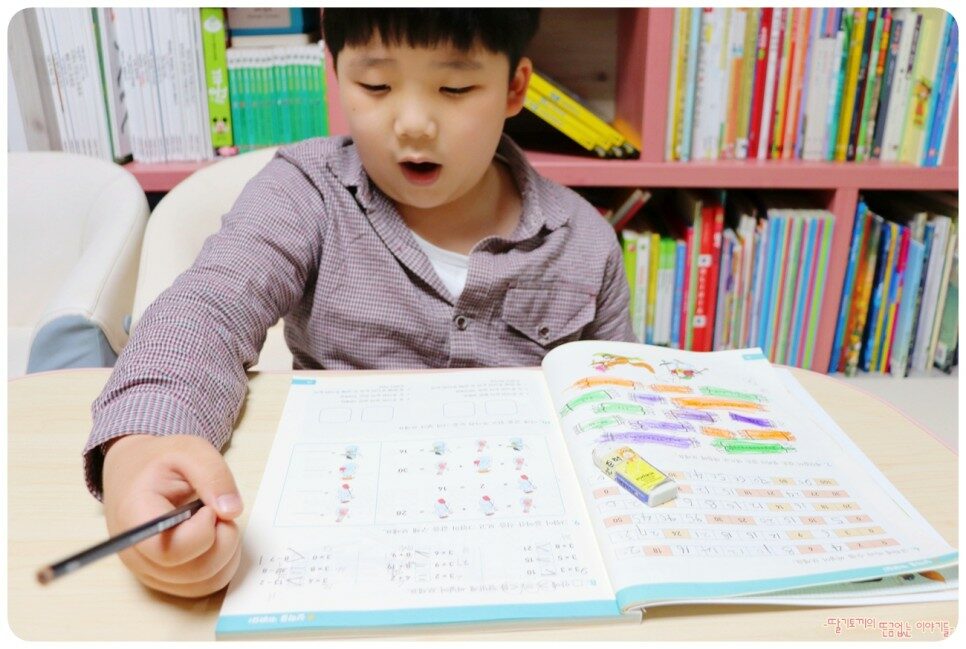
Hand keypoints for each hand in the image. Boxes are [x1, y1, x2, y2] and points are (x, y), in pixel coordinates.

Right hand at [102, 434, 243, 597]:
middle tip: (218, 511)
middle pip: (194, 571)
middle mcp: (136, 554)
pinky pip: (202, 586)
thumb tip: (231, 511)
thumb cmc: (160, 463)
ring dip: (226, 553)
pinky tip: (216, 539)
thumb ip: (213, 475)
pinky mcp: (163, 579)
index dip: (203, 532)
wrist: (134, 474)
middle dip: (223, 540)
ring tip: (216, 523)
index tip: (208, 507)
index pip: (170, 551)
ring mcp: (148, 571)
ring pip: (203, 583)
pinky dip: (221, 564)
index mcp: (136, 518)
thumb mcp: (189, 450)